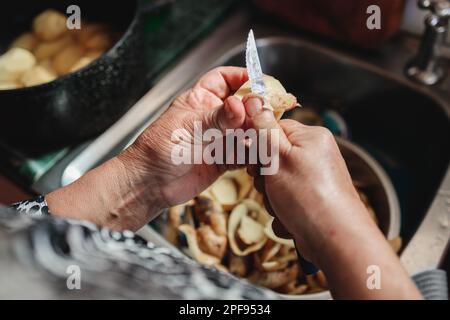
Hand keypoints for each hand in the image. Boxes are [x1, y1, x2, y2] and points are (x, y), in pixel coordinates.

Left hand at [47, 67, 248, 230]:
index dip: (242, 76)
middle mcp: (212, 117)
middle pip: (242, 104)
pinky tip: (260, 151)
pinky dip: (254, 152)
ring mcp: (219, 139)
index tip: (260, 80)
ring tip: (267, 131)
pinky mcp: (225, 160)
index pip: (224, 79)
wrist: (150, 184)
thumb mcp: (188, 127)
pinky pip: (245, 153)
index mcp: (199, 100)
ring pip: (247, 128)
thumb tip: (241, 105)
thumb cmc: (158, 149)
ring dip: (258, 130)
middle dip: (257, 105)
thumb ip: (217, 117)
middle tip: (270, 109)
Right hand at [243, 95, 421, 298]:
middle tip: (270, 186)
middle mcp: (316, 155)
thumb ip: (264, 130)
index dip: (258, 146)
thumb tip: (254, 101)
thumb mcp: (278, 157)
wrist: (335, 239)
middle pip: (273, 158)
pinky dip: (283, 211)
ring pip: (276, 182)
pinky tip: (290, 218)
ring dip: (272, 197)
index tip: (254, 162)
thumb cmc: (308, 196)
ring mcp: (315, 179)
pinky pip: (286, 200)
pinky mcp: (312, 200)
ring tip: (283, 206)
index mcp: (311, 137)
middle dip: (265, 177)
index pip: (274, 129)